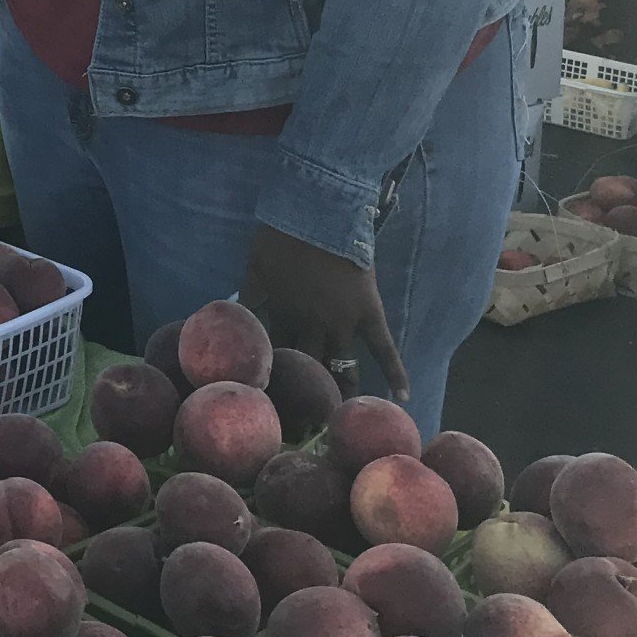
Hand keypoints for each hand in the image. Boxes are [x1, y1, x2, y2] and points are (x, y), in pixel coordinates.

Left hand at [240, 222, 407, 401]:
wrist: (315, 214)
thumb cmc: (279, 237)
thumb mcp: (254, 269)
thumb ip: (248, 297)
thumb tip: (233, 317)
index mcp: (282, 317)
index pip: (277, 357)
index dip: (277, 376)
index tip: (275, 400)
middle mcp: (312, 328)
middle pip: (309, 369)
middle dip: (308, 394)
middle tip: (309, 422)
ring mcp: (343, 324)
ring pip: (344, 367)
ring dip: (344, 390)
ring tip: (347, 418)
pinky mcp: (369, 314)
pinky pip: (384, 348)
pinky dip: (395, 372)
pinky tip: (402, 396)